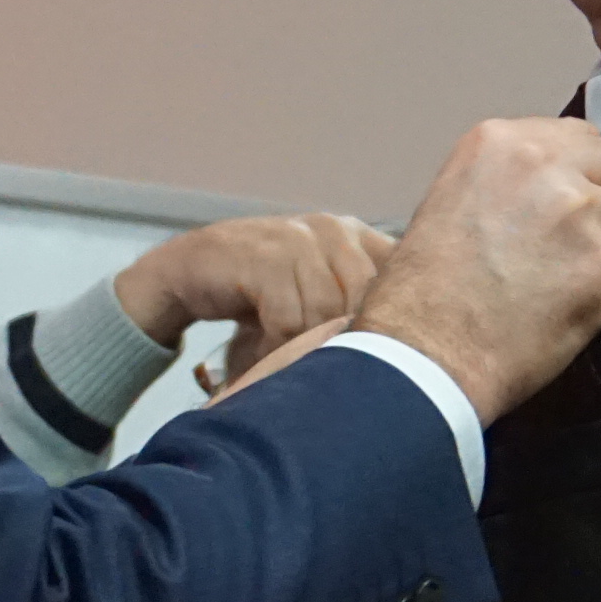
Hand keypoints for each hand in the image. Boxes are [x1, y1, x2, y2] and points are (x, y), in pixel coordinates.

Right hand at [114, 213, 393, 385]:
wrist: (190, 270)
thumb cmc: (262, 292)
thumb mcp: (317, 291)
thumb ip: (356, 305)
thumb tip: (410, 353)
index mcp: (356, 236)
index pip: (402, 277)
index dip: (398, 320)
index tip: (384, 359)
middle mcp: (334, 230)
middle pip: (366, 301)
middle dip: (347, 343)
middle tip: (325, 371)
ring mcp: (299, 239)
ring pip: (327, 314)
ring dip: (305, 349)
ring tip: (286, 362)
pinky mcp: (265, 258)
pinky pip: (288, 320)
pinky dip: (276, 348)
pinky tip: (263, 354)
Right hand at [352, 119, 600, 422]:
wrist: (424, 354)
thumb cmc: (421, 291)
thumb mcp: (452, 201)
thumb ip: (509, 184)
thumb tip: (551, 195)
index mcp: (499, 141)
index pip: (578, 137)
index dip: (583, 173)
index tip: (575, 201)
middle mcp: (544, 164)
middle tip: (591, 239)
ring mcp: (580, 213)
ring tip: (567, 286)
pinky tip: (561, 318)